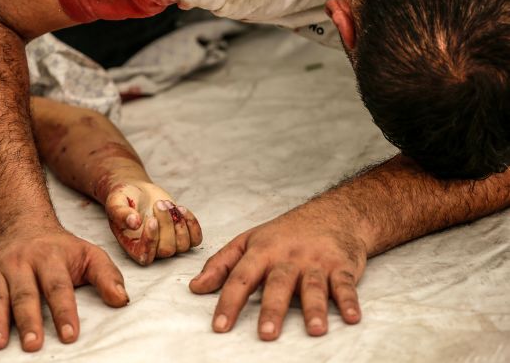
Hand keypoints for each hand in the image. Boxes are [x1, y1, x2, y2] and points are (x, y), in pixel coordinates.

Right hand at [0, 226, 127, 351]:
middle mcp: (23, 262)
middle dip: (29, 321)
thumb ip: (107, 276)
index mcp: (51, 257)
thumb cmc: (59, 248)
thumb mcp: (88, 254)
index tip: (71, 335)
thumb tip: (122, 301)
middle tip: (33, 345)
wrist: (20, 223)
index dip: (65, 311)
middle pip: (26, 294)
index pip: (59, 286)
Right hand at [105, 180, 202, 264]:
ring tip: (167, 204)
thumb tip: (134, 223)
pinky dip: (192, 224)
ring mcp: (170, 243)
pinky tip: (181, 208)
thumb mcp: (115, 202)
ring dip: (179, 223)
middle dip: (166, 225)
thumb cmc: (123, 199)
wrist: (136, 191)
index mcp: (134, 247)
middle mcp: (153, 249)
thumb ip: (121, 213)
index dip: (151, 241)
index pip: (146, 256)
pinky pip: (196, 239)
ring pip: (183, 245)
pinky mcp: (182, 234)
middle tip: (158, 204)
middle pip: (167, 249)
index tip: (150, 219)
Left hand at [189, 208, 366, 339]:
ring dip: (315, 308)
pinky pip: (345, 284)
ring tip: (314, 330)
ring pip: (313, 286)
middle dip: (272, 309)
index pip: (241, 277)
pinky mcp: (342, 265)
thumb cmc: (285, 233)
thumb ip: (222, 264)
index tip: (219, 326)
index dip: (229, 302)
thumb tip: (195, 287)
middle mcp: (288, 256)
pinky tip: (352, 317)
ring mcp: (316, 261)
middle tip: (266, 334)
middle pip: (278, 283)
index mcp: (262, 250)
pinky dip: (349, 300)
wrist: (332, 214)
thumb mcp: (249, 241)